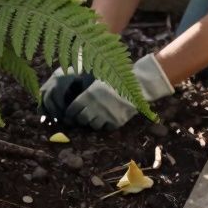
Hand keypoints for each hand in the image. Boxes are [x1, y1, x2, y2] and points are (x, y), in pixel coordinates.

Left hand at [42, 55, 173, 130]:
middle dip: (80, 119)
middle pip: (81, 119)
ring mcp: (106, 116)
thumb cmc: (116, 79)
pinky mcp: (116, 122)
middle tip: (82, 116)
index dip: (70, 112)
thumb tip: (74, 94)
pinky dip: (106, 125)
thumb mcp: (99, 80)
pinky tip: (108, 118)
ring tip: (96, 117)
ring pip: (93, 126)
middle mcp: (95, 107)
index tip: (70, 113)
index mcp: (89, 95)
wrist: (137, 85)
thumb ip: (87, 89)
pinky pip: (106, 128)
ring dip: (93, 122)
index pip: (72, 109)